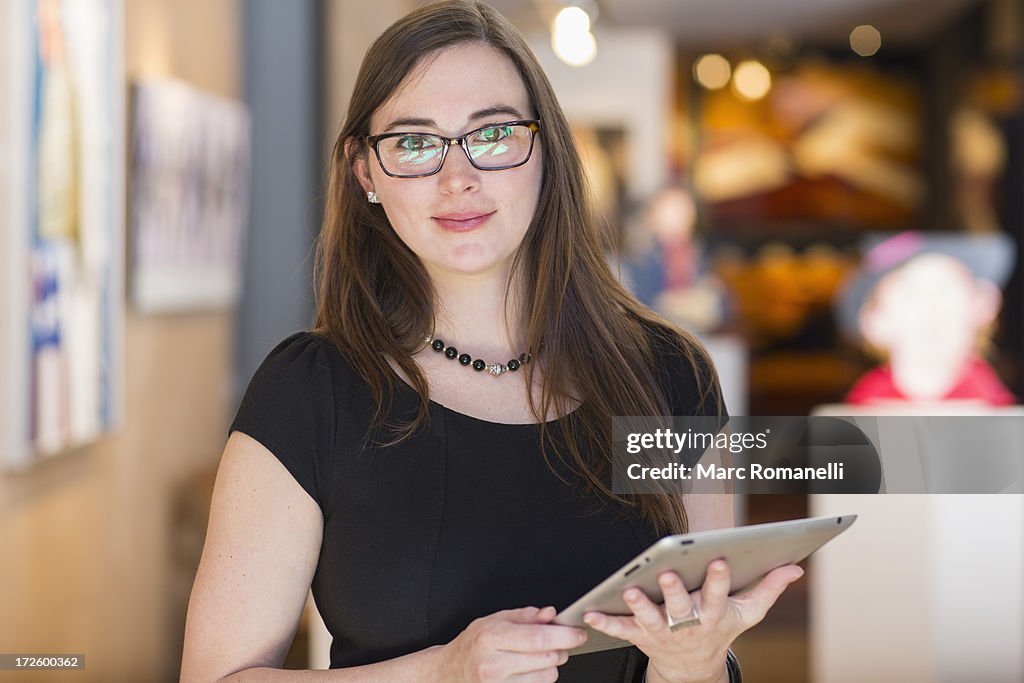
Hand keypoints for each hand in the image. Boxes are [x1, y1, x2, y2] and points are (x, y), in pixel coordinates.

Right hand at [435, 606, 587, 682]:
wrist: (451, 672)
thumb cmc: (473, 644)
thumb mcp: (493, 620)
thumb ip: (525, 616)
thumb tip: (550, 614)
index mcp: (491, 637)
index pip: (537, 638)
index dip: (564, 635)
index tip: (578, 633)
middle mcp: (494, 664)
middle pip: (546, 658)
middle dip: (561, 648)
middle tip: (558, 641)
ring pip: (546, 676)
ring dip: (551, 664)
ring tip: (537, 656)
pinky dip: (541, 677)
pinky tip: (530, 669)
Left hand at [582, 561, 803, 682]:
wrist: (693, 668)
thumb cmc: (720, 627)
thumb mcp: (748, 612)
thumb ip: (769, 588)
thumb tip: (796, 567)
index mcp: (713, 614)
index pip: (718, 595)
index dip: (719, 580)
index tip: (720, 561)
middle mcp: (687, 623)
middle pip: (681, 607)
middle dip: (675, 592)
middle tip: (667, 574)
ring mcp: (662, 631)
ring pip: (649, 618)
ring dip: (638, 605)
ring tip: (629, 590)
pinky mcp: (640, 636)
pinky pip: (620, 630)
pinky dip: (604, 623)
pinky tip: (589, 612)